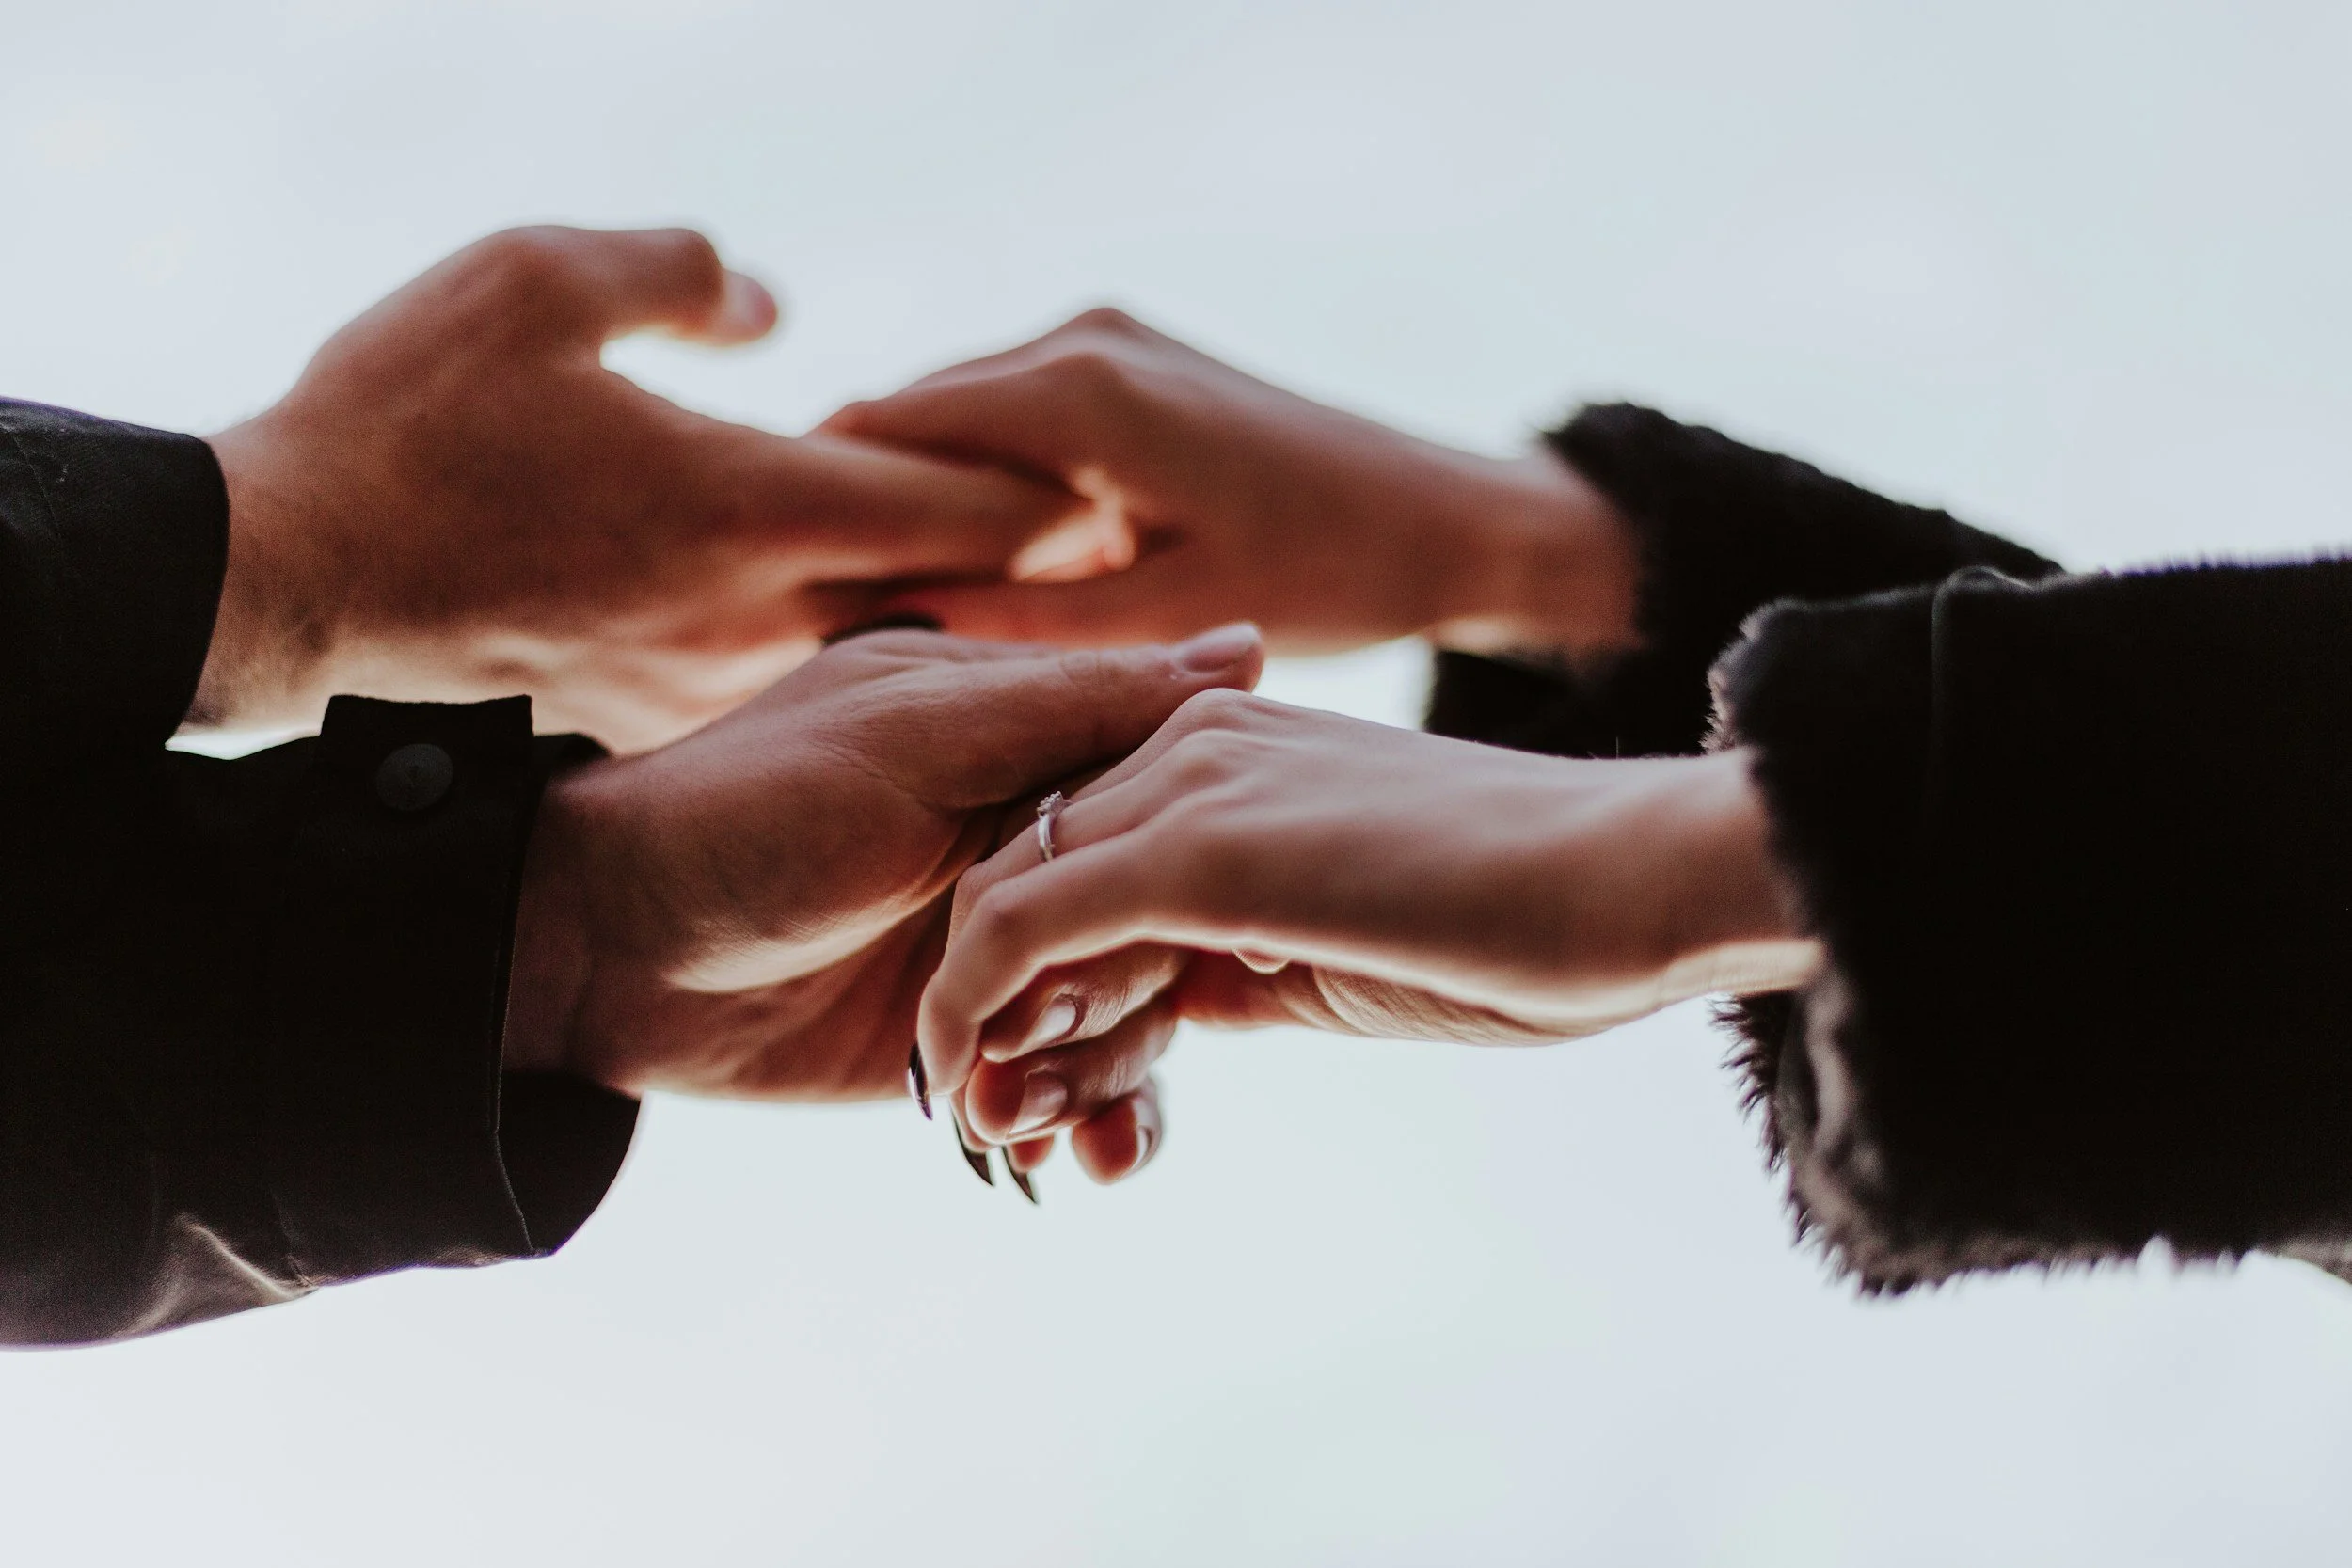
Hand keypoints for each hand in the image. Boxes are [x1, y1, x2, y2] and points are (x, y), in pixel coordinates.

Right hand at [196, 226, 1083, 750]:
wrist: (291, 578)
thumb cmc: (405, 422)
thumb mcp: (534, 281)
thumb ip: (674, 271)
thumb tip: (767, 304)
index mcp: (750, 504)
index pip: (956, 504)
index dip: (1051, 494)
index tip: (1122, 488)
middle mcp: (755, 612)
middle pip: (944, 595)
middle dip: (1033, 574)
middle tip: (1119, 556)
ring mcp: (710, 676)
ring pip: (872, 647)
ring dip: (947, 620)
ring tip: (1018, 594)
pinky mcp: (658, 709)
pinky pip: (787, 677)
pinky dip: (844, 650)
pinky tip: (860, 630)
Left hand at [503, 624, 1264, 1147]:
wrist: (605, 954)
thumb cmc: (749, 812)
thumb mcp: (918, 736)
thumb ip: (1080, 704)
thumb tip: (1253, 649)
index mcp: (1039, 745)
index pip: (1182, 800)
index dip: (1197, 866)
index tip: (1186, 924)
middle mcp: (1043, 848)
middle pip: (1173, 927)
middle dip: (1137, 998)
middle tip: (1052, 1032)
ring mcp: (1015, 953)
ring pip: (1140, 1019)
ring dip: (1109, 1076)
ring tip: (1034, 1119)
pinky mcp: (981, 1043)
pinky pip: (1078, 1092)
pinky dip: (1092, 1129)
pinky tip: (1074, 1162)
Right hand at [824, 307, 1640, 657]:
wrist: (1451, 522)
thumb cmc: (1328, 577)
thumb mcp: (1161, 622)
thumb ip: (1017, 624)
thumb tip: (877, 624)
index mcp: (1076, 392)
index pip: (881, 428)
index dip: (817, 510)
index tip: (772, 599)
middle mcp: (1081, 338)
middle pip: (911, 415)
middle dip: (862, 505)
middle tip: (812, 614)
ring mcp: (1108, 338)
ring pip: (959, 417)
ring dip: (923, 496)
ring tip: (882, 601)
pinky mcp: (1133, 361)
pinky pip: (1016, 417)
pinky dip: (984, 482)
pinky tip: (978, 568)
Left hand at [918, 692, 1821, 1172]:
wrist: (1636, 877)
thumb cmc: (1527, 921)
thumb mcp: (1347, 938)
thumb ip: (1244, 953)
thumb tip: (1175, 1007)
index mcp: (1226, 748)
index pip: (1076, 853)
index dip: (1037, 970)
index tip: (1037, 1079)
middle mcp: (1188, 741)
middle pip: (1023, 871)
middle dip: (990, 1003)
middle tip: (986, 1119)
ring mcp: (1187, 785)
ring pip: (1005, 900)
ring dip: (974, 1025)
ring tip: (984, 1128)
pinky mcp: (1196, 849)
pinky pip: (1026, 929)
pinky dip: (975, 1010)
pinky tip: (974, 1090)